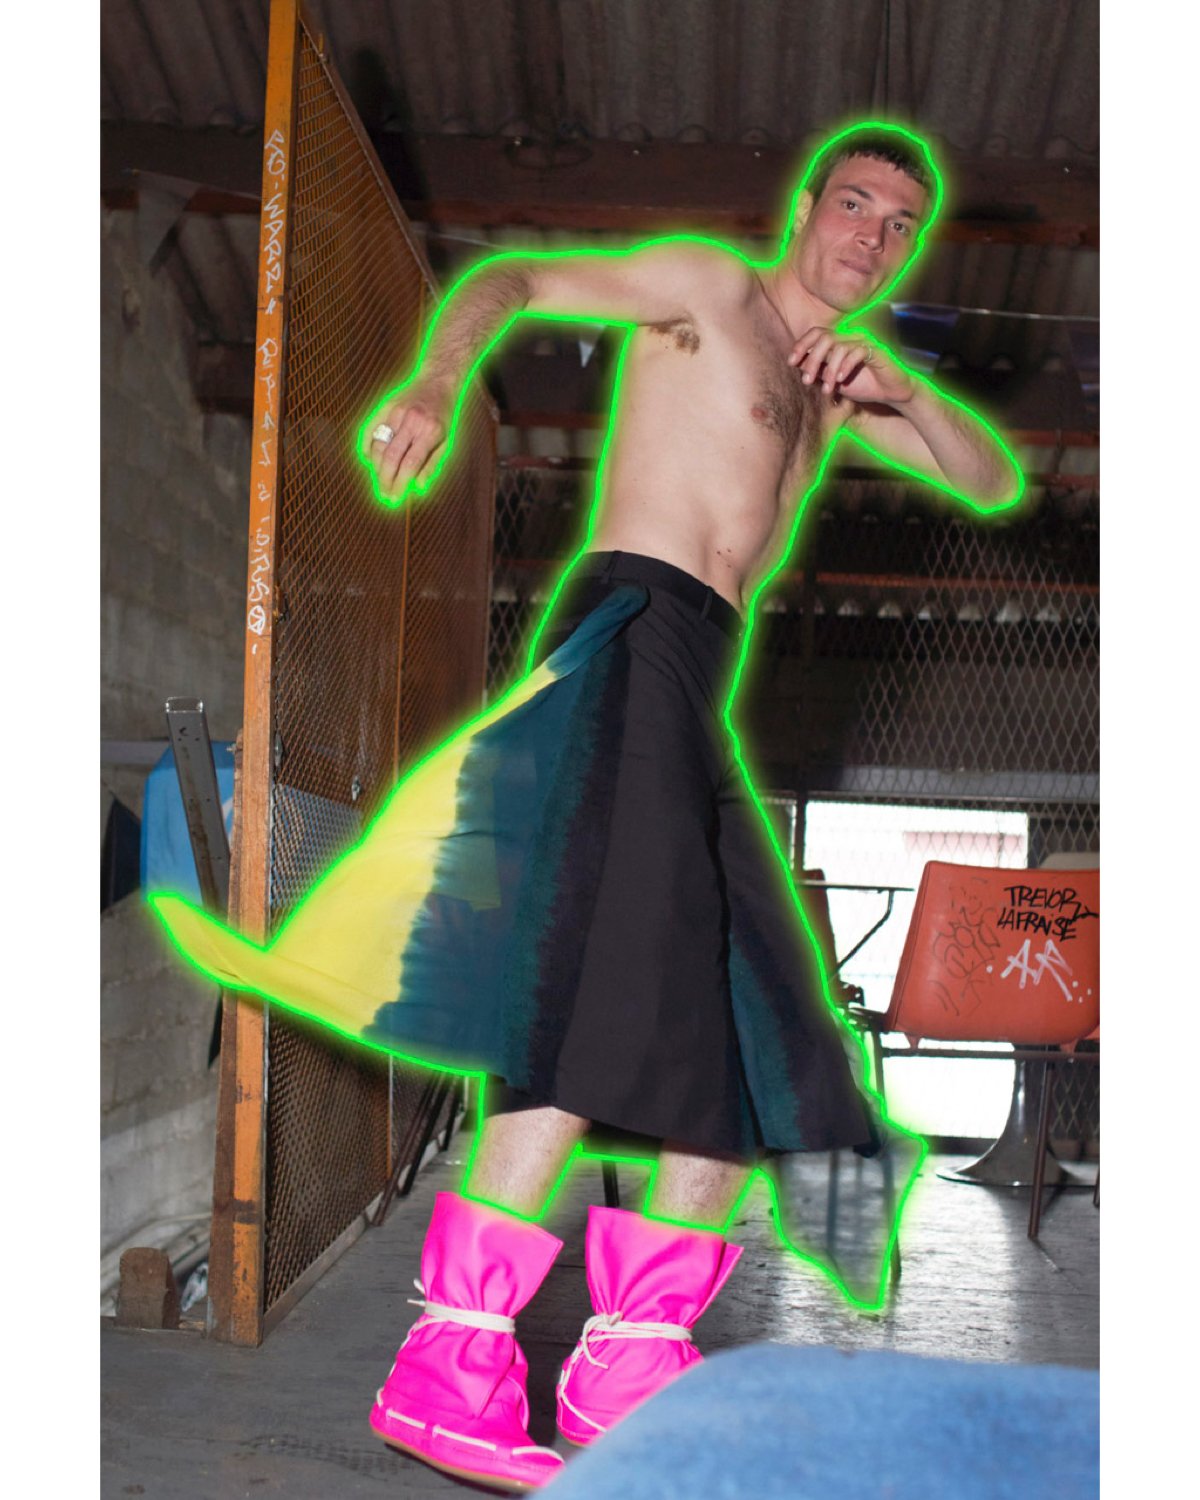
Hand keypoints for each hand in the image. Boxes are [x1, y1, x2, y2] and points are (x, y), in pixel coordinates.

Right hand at [361, 379, 452, 504]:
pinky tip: (368, 461)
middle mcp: (412, 421)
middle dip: (385, 480)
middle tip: (383, 495)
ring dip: (376, 468)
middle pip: (391, 457)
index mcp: (430, 432)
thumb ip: (431, 465)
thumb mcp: (446, 441)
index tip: (394, 499)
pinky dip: (366, 447)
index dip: (400, 484)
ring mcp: (396, 411)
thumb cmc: (444, 417)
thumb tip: (417, 489)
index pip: (410, 464)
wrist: (438, 380)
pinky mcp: (385, 405)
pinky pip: (369, 429)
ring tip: (379, 482)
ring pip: (378, 445)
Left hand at [787, 328, 915, 406]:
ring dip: (829, 370)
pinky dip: (846, 366)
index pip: (816, 333)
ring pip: (839, 347)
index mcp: (839, 341)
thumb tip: (796, 364)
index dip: (802, 345)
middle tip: (806, 381)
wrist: (890, 394)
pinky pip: (857, 351)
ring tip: (827, 389)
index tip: (791, 362)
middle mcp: (850, 337)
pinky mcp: (876, 350)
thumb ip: (818, 371)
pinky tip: (841, 381)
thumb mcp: (834, 381)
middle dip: (812, 359)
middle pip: (824, 337)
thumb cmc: (862, 386)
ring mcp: (863, 341)